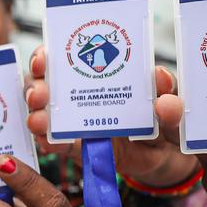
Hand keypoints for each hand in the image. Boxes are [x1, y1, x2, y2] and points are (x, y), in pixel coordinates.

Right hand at [25, 46, 197, 186]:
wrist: (165, 153)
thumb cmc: (163, 117)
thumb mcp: (171, 97)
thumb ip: (168, 89)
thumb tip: (159, 76)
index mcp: (96, 72)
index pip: (61, 56)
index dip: (46, 54)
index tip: (45, 56)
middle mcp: (78, 94)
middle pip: (43, 84)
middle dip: (34, 85)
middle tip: (40, 93)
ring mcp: (75, 122)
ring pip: (43, 114)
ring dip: (37, 115)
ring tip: (39, 119)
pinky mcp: (78, 149)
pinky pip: (58, 145)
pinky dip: (49, 142)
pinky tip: (48, 140)